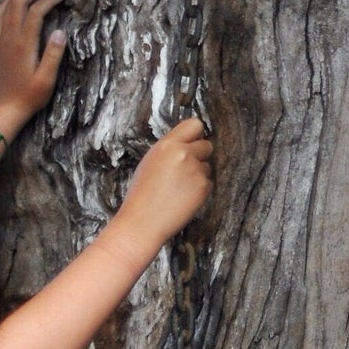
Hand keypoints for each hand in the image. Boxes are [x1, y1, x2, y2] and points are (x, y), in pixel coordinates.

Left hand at [0, 0, 67, 130]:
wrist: (5, 111)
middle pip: (19, 2)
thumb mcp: (46, 81)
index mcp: (24, 45)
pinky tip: (13, 0)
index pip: (37, 11)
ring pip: (7, 6)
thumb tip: (60, 31)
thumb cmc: (28, 98)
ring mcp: (1, 41)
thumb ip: (54, 55)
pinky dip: (6, 3)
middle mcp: (10, 38)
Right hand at [107, 118, 214, 264]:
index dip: (195, 135)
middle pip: (206, 145)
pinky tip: (183, 200)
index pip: (194, 124)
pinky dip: (199, 191)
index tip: (192, 144)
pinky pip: (208, 183)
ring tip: (178, 190)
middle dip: (199, 156)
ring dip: (198, 175)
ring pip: (207, 166)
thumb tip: (186, 144)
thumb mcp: (149, 163)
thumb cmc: (141, 197)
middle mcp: (184, 154)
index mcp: (167, 145)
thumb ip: (169, 150)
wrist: (142, 224)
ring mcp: (195, 170)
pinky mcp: (203, 187)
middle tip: (184, 172)